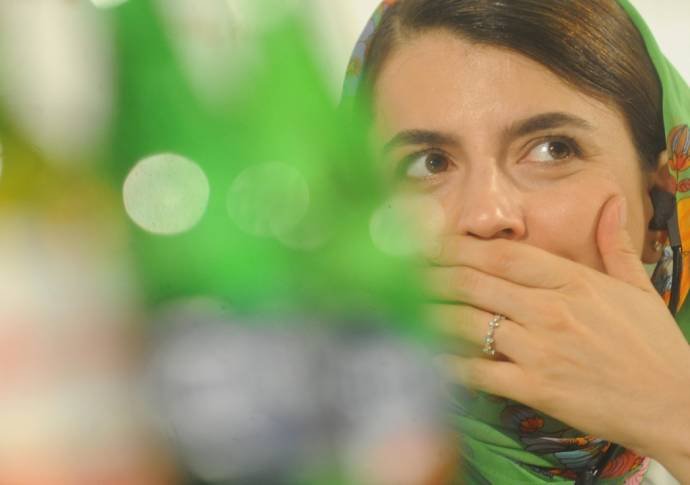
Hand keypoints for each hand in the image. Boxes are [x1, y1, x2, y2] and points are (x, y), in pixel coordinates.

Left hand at [429, 196, 689, 477]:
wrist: (675, 405)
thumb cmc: (654, 346)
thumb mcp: (638, 288)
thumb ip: (615, 244)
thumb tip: (612, 201)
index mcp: (573, 281)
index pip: (503, 256)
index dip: (459, 248)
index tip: (431, 244)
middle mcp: (550, 310)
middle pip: (475, 283)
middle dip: (433, 274)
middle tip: (401, 270)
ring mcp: (541, 350)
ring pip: (470, 323)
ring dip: (431, 312)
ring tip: (402, 304)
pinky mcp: (536, 388)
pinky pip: (479, 371)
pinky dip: (449, 363)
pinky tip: (424, 354)